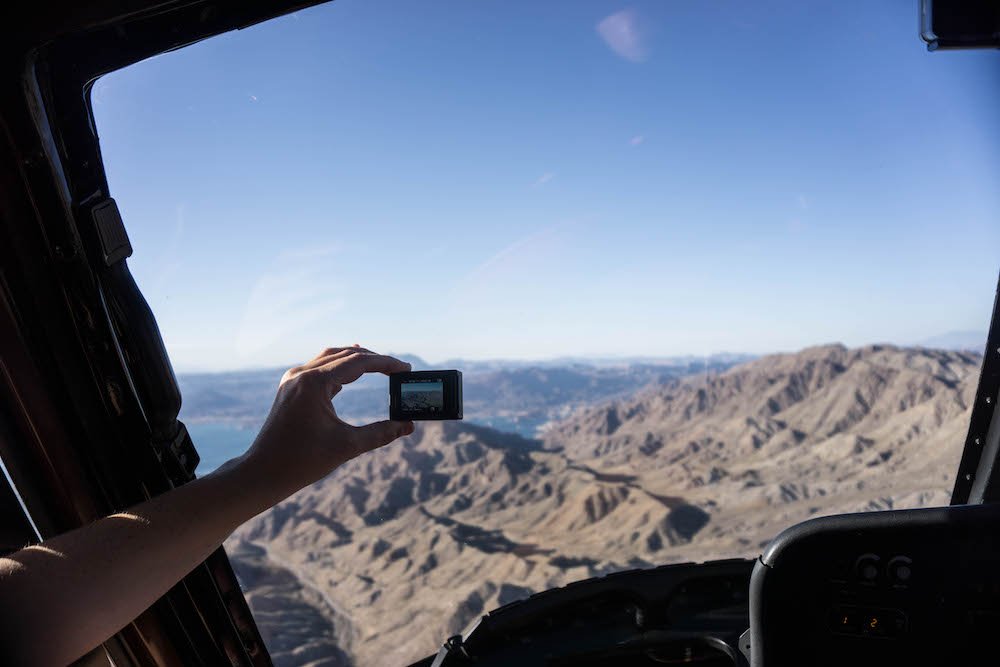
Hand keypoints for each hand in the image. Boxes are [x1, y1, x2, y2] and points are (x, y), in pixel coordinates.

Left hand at [242, 345, 414, 494]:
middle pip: (345, 355)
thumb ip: (381, 433)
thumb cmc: (302, 462)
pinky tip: (350, 374)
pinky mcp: (289, 388)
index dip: (386, 364)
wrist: (262, 473)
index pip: (358, 362)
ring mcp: (293, 380)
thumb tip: (407, 426)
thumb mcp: (347, 446)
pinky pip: (318, 369)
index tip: (406, 369)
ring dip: (356, 360)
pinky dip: (339, 369)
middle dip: (374, 360)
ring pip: (330, 358)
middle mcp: (302, 375)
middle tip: (398, 369)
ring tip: (380, 365)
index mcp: (315, 383)